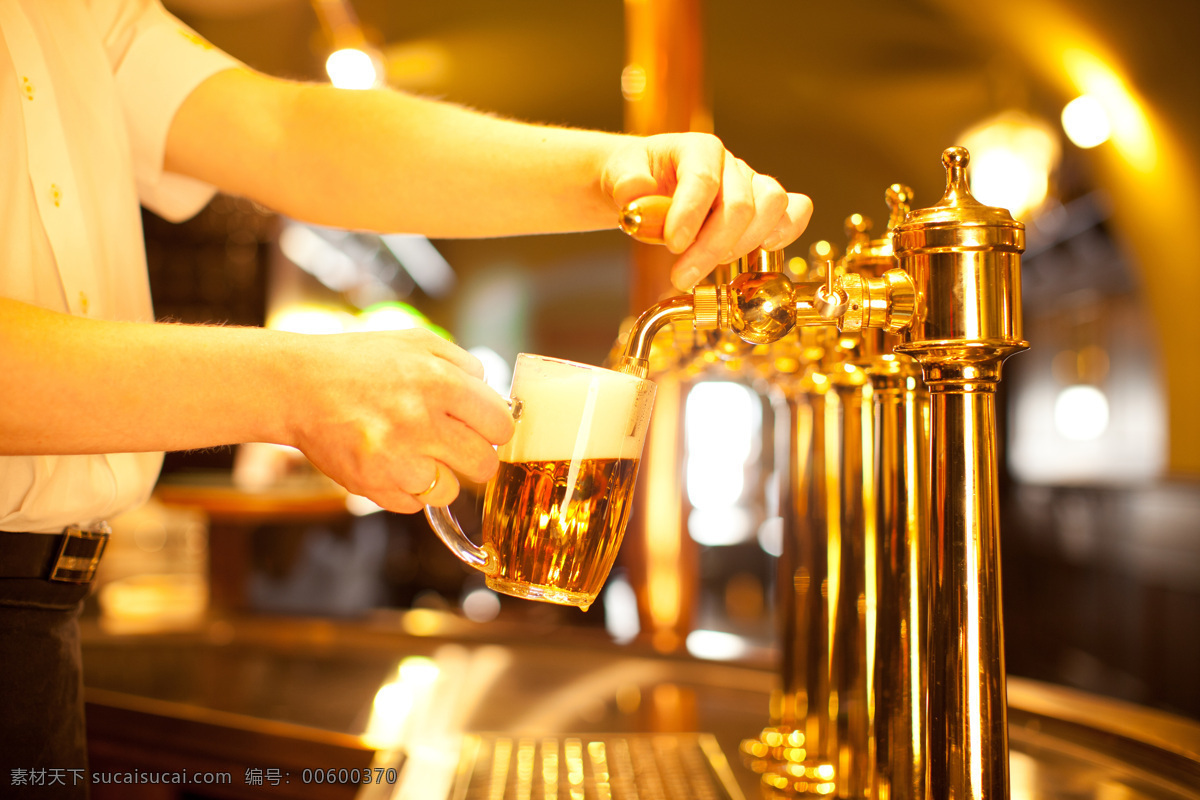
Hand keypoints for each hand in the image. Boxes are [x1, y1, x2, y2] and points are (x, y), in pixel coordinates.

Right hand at [287, 328, 514, 512]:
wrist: (298, 385)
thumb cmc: (360, 362)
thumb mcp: (417, 342)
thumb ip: (462, 363)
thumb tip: (491, 393)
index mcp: (440, 382)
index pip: (501, 426)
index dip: (493, 428)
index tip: (483, 428)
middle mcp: (422, 422)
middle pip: (483, 465)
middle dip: (474, 457)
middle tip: (455, 447)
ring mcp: (397, 458)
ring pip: (450, 491)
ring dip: (438, 477)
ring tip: (415, 454)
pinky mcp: (373, 484)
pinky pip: (413, 504)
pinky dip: (406, 489)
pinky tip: (389, 463)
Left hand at [600, 132, 813, 290]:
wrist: (647, 188)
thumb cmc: (638, 180)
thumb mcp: (620, 176)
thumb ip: (627, 185)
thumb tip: (637, 194)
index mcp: (698, 149)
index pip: (702, 179)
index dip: (690, 215)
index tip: (673, 244)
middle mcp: (731, 165)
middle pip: (740, 203)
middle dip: (712, 247)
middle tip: (682, 276)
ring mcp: (751, 185)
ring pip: (771, 207)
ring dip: (743, 246)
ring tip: (710, 267)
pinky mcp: (763, 208)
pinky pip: (793, 211)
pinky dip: (786, 232)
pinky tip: (762, 252)